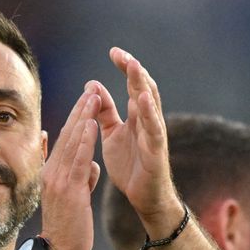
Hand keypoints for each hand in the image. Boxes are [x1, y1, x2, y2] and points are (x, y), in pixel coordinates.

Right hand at [38, 88, 101, 249]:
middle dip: (80, 110)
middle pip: (67, 135)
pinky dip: (85, 141)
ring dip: (84, 117)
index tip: (86, 100)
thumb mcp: (74, 198)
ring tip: (94, 97)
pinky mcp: (70, 190)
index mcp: (53, 173)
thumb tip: (92, 165)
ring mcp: (59, 181)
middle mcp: (52, 173)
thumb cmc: (68, 228)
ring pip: (72, 143)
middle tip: (91, 88)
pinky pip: (78, 160)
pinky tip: (92, 125)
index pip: (65, 140)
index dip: (76, 118)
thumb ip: (82, 178)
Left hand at [89, 48, 179, 226]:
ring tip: (134, 66)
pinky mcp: (156, 151)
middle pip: (144, 89)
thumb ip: (104, 112)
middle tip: (121, 54)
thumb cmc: (131, 166)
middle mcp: (148, 121)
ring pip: (151, 104)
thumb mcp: (112, 134)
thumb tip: (93, 86)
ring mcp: (154, 135)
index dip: (125, 68)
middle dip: (134, 70)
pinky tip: (142, 98)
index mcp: (137, 117)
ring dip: (142, 84)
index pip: (133, 86)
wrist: (143, 197)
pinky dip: (149, 113)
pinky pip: (154, 129)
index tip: (113, 52)